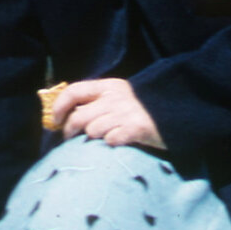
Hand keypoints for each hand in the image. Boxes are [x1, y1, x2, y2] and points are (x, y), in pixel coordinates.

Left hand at [45, 75, 162, 149]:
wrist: (175, 112)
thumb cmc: (140, 108)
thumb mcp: (118, 96)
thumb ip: (96, 101)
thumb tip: (67, 115)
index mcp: (108, 86)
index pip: (74, 91)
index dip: (59, 106)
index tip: (54, 121)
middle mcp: (115, 97)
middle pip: (79, 117)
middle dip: (69, 131)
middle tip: (70, 139)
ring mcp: (126, 112)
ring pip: (92, 130)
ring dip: (92, 138)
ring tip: (100, 139)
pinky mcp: (137, 128)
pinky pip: (111, 139)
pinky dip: (109, 143)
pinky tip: (116, 142)